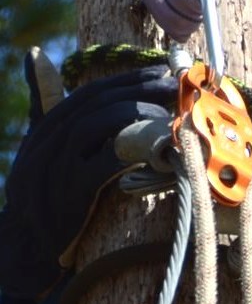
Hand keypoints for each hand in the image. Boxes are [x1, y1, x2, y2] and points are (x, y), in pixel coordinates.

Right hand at [0, 56, 175, 298]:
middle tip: (175, 87)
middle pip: (96, 104)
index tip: (164, 73)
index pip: (92, 93)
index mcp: (45, 129)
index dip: (130, 80)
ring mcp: (55, 168)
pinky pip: (103, 164)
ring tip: (167, 116)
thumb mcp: (42, 147)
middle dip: (141, 91)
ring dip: (136, 115)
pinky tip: (156, 147)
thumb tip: (37, 54)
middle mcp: (46, 143)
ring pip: (95, 125)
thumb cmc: (44, 194)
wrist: (24, 248)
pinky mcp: (70, 195)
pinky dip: (131, 151)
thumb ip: (47, 104)